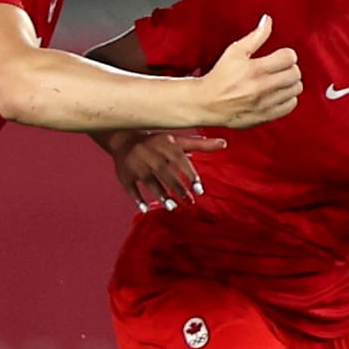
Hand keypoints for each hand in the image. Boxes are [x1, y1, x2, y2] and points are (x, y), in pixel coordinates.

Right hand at [105, 130, 224, 211]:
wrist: (124, 138)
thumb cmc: (158, 142)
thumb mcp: (178, 141)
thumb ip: (200, 144)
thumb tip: (224, 143)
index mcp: (165, 145)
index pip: (179, 160)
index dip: (190, 175)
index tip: (200, 190)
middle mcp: (149, 154)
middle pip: (165, 173)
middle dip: (178, 188)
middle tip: (190, 203)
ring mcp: (135, 164)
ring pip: (148, 181)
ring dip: (160, 195)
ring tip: (173, 207)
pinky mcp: (124, 174)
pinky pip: (130, 188)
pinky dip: (137, 199)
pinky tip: (145, 209)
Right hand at [198, 15, 302, 127]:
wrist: (207, 103)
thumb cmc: (220, 76)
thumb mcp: (235, 52)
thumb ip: (255, 36)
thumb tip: (268, 20)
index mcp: (255, 69)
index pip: (289, 57)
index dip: (287, 54)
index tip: (281, 56)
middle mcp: (262, 87)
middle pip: (295, 74)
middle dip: (291, 68)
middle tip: (282, 68)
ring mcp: (265, 103)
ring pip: (295, 90)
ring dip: (291, 83)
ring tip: (281, 80)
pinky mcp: (266, 116)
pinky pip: (290, 106)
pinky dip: (289, 98)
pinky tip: (280, 94)